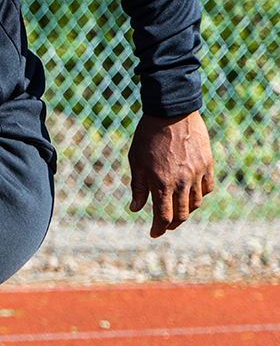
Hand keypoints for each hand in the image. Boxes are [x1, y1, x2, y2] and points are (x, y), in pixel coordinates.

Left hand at [128, 111, 214, 237]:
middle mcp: (182, 181)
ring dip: (186, 211)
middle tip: (165, 226)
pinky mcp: (207, 163)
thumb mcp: (136, 162)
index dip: (159, 229)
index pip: (163, 216)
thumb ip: (138, 187)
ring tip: (177, 211)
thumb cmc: (148, 137)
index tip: (154, 233)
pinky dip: (200, 195)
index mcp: (162, 183)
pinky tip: (191, 195)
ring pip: (196, 203)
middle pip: (181, 214)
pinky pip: (208, 187)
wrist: (171, 112)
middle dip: (172, 224)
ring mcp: (197, 172)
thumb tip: (136, 209)